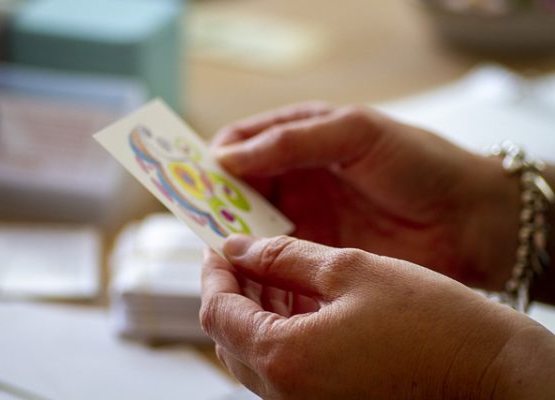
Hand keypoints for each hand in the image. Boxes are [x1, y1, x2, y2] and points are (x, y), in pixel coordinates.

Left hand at [200, 235, 554, 398]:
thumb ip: (284, 258)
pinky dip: (279, 333)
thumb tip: (240, 248)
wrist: (490, 374)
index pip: (217, 312)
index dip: (213, 274)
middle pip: (229, 337)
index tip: (219, 247)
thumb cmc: (431, 322)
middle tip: (245, 255)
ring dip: (254, 311)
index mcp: (286, 358)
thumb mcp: (350, 270)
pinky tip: (298, 301)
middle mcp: (287, 394)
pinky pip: (283, 369)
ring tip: (274, 271)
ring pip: (254, 354)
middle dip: (232, 291)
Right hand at [212, 102, 519, 290]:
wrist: (471, 221)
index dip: (216, 157)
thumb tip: (226, 155)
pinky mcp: (317, 253)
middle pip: (239, 188)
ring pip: (250, 224)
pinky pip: (274, 257)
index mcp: (304, 137)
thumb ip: (293, 139)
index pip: (244, 142)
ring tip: (216, 248)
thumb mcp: (357, 133)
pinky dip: (255, 263)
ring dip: (230, 234)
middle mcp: (298, 177)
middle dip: (215, 201)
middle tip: (198, 220)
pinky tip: (245, 270)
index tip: (192, 176)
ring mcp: (306, 217)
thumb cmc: (420, 163)